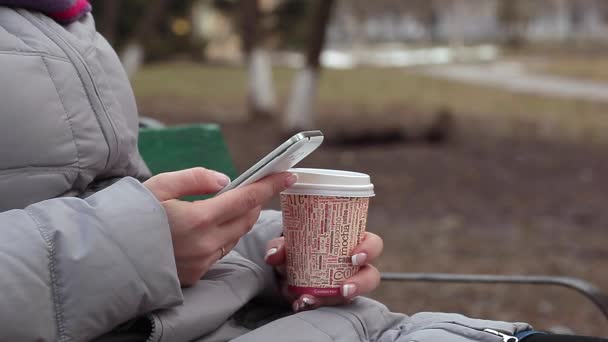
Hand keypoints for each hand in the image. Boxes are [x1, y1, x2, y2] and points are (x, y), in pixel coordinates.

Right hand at [144, 168, 296, 285]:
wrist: (106, 254)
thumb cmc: (130, 214)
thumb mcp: (159, 185)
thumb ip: (196, 178)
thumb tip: (226, 180)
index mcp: (199, 219)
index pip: (246, 199)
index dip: (269, 185)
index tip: (287, 175)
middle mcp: (205, 244)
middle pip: (245, 220)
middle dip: (254, 202)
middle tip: (254, 188)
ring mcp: (201, 262)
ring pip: (234, 237)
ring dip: (239, 220)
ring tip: (234, 205)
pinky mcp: (195, 274)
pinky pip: (220, 252)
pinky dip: (224, 236)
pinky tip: (213, 227)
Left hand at [264, 232, 382, 311]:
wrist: (286, 267)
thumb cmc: (298, 247)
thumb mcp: (289, 243)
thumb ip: (280, 246)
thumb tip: (273, 255)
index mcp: (351, 243)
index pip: (372, 244)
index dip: (368, 250)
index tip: (354, 257)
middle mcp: (353, 266)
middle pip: (371, 275)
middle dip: (361, 283)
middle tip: (344, 288)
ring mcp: (345, 285)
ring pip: (352, 295)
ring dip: (334, 299)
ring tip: (313, 300)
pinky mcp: (332, 300)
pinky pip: (329, 306)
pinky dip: (312, 304)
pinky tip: (299, 303)